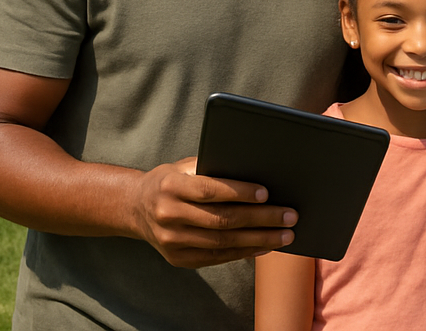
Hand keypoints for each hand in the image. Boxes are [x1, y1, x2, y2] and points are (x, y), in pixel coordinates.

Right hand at [132, 156, 297, 268]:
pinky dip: (244, 252)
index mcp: (170, 186)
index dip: (239, 192)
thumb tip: (255, 171)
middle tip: (289, 216)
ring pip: (222, 243)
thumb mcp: (184, 166)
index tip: (267, 192)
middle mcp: (169, 215)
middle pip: (221, 219)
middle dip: (260, 219)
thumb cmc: (171, 180)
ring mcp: (172, 242)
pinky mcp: (179, 260)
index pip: (209, 190)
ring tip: (285, 235)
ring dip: (258, 240)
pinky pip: (217, 258)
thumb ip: (213, 168)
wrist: (136, 208)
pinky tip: (264, 246)